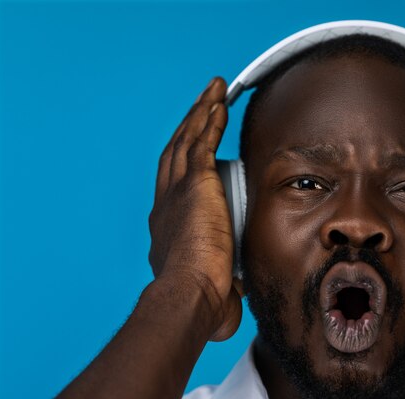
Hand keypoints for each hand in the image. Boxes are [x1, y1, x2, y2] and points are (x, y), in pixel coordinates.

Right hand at [148, 77, 241, 340]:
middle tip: (201, 108)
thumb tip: (238, 296)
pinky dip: (209, 119)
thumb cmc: (201, 300)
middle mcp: (166, 203)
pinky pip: (202, 140)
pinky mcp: (195, 183)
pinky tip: (219, 101)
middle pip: (175, 154)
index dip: (183, 166)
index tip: (195, 153)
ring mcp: (178, 190)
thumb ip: (224, 287)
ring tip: (211, 92)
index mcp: (168, 227)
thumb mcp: (213, 289)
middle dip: (187, 128)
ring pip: (186, 140)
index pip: (175, 187)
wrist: (191, 294)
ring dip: (199, 114)